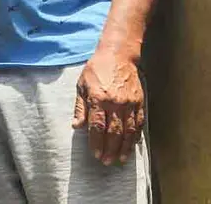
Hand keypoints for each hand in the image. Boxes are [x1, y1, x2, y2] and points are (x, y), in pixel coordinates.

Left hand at [72, 48, 144, 164]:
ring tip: (120, 159)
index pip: (97, 126)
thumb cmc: (96, 70)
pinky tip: (131, 145)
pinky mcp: (139, 102)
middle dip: (110, 149)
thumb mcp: (81, 85)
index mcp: (98, 99)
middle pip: (113, 132)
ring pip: (128, 131)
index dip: (96, 142)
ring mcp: (129, 103)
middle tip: (107, 162)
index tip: (95, 154)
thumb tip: (77, 126)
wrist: (118, 55)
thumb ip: (80, 107)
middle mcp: (115, 103)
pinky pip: (138, 123)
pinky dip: (135, 136)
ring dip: (124, 147)